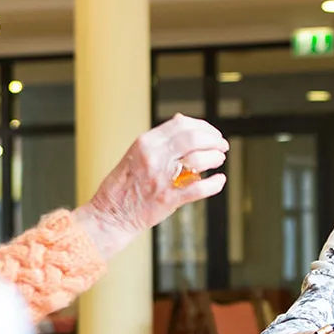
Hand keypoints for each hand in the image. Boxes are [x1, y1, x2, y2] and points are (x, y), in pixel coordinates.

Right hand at [75, 114, 228, 258]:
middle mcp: (153, 157)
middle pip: (193, 138)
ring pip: (198, 159)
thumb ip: (160, 139)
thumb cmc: (124, 184)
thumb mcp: (137, 153)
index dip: (202, 126)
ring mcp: (161, 178)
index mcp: (145, 143)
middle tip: (222, 145)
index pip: (181, 124)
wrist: (111, 214)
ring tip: (219, 159)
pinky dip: (214, 184)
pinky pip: (199, 189)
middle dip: (213, 140)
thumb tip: (182, 119)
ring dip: (214, 157)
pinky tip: (220, 180)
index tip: (211, 133)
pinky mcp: (169, 199)